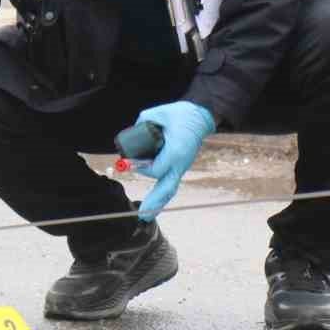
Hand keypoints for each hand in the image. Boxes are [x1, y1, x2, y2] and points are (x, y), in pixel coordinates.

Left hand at [131, 101, 214, 220]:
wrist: (199, 117)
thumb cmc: (179, 114)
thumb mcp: (158, 113)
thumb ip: (142, 122)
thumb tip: (131, 134)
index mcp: (176, 150)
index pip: (155, 168)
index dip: (141, 167)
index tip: (129, 162)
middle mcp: (180, 162)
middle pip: (166, 187)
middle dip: (154, 201)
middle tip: (143, 216)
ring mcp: (182, 166)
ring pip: (170, 188)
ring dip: (158, 202)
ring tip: (146, 215)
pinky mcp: (180, 167)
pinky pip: (171, 184)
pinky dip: (163, 195)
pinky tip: (154, 205)